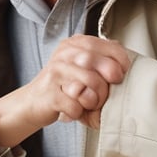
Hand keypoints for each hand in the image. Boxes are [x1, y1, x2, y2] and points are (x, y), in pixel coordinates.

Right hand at [0, 35, 129, 144]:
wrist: (32, 103)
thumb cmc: (62, 86)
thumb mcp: (80, 66)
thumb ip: (99, 57)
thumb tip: (124, 56)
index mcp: (74, 44)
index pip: (107, 44)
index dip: (121, 61)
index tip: (122, 74)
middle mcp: (64, 54)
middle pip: (99, 61)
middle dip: (108, 81)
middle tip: (106, 93)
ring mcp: (55, 72)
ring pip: (90, 82)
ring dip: (95, 99)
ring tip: (88, 104)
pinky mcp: (49, 93)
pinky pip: (76, 104)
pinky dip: (79, 112)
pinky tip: (74, 110)